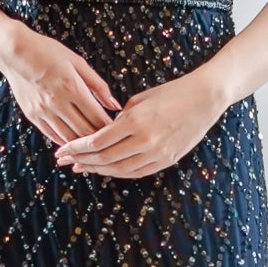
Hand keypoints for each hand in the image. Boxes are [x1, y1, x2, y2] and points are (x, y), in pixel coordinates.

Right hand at [0, 25, 122, 144]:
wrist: (14, 52)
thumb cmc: (48, 52)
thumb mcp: (77, 62)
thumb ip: (98, 85)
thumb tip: (115, 105)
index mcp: (72, 87)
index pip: (97, 116)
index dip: (110, 127)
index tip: (118, 130)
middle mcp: (57, 102)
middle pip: (84, 131)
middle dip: (99, 139)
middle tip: (110, 142)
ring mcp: (43, 111)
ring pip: (68, 138)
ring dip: (82, 144)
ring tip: (94, 146)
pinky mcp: (32, 116)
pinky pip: (52, 136)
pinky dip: (65, 141)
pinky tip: (74, 142)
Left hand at [53, 66, 228, 178]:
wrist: (205, 99)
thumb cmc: (172, 93)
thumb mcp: (140, 99)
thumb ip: (119, 118)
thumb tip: (101, 132)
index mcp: (135, 121)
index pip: (97, 141)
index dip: (77, 148)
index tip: (62, 150)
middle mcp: (145, 141)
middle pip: (104, 158)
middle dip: (81, 160)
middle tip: (64, 161)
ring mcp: (157, 154)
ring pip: (118, 169)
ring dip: (97, 169)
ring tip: (81, 167)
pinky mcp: (167, 161)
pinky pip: (136, 172)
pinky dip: (118, 172)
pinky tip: (105, 169)